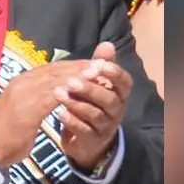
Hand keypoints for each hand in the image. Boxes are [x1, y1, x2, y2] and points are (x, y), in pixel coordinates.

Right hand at [0, 59, 95, 169]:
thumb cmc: (7, 131)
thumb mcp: (23, 110)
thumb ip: (37, 98)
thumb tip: (55, 92)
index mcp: (21, 82)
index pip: (50, 68)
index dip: (72, 65)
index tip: (91, 63)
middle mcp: (21, 83)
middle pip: (54, 70)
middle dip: (78, 67)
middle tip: (100, 64)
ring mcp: (22, 94)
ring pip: (54, 81)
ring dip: (77, 77)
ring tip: (96, 74)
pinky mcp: (26, 109)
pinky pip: (51, 97)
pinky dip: (68, 93)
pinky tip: (82, 93)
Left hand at [53, 42, 130, 170]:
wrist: (87, 139)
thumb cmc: (91, 104)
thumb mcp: (95, 84)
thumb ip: (99, 65)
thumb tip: (107, 43)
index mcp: (119, 93)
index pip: (124, 82)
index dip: (114, 73)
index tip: (98, 65)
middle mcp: (116, 110)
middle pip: (109, 99)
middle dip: (90, 89)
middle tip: (71, 81)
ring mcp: (105, 126)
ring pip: (95, 115)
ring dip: (76, 104)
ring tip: (58, 94)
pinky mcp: (91, 140)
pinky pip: (83, 131)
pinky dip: (72, 121)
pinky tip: (59, 113)